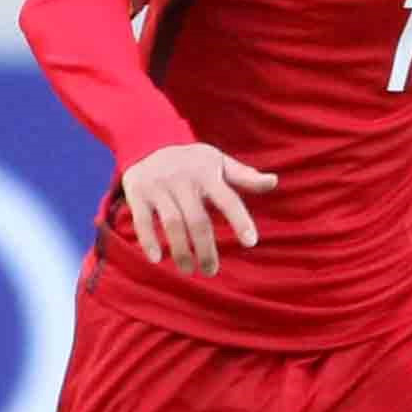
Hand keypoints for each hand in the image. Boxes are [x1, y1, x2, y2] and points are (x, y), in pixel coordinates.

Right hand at [119, 142, 276, 275]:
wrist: (148, 141)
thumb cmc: (192, 161)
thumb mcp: (218, 162)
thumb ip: (244, 176)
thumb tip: (274, 181)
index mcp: (207, 173)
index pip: (228, 199)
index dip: (240, 220)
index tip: (251, 243)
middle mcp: (183, 178)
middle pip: (198, 219)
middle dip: (206, 249)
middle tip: (211, 271)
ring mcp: (159, 185)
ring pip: (172, 223)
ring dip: (181, 251)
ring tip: (188, 270)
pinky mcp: (137, 191)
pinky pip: (142, 220)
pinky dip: (149, 241)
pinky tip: (157, 259)